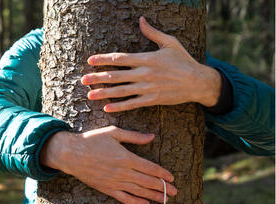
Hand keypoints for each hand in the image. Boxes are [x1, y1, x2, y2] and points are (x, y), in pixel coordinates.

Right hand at [39, 126, 176, 203]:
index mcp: (126, 157)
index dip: (162, 174)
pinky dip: (136, 201)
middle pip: (147, 181)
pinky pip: (124, 198)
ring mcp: (115, 182)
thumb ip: (134, 136)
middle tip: (175, 192)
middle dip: (163, 187)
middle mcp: (123, 172)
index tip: (172, 178)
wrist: (71, 154)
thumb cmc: (92, 140)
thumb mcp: (114, 133)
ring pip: (138, 191)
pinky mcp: (106, 189)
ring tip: (165, 199)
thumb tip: (151, 137)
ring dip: (153, 195)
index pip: (150, 168)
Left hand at [81, 16, 221, 111]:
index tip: (90, 61)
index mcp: (147, 58)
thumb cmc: (184, 61)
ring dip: (104, 93)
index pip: (120, 58)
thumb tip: (141, 20)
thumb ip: (153, 33)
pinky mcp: (152, 99)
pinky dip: (119, 106)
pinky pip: (132, 103)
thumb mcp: (170, 42)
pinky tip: (107, 108)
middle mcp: (144, 73)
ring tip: (90, 95)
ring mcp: (147, 88)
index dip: (103, 59)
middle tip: (83, 81)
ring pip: (121, 91)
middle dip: (98, 78)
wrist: (197, 82)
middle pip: (116, 76)